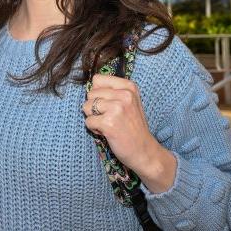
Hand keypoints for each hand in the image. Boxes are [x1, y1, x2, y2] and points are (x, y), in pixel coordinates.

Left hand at [82, 74, 176, 192]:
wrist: (144, 151)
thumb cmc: (133, 127)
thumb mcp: (130, 102)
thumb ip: (112, 91)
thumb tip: (89, 86)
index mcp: (129, 86)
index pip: (97, 79)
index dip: (98, 94)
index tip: (110, 105)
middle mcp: (124, 95)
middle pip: (90, 94)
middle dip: (95, 108)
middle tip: (110, 118)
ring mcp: (117, 108)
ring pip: (86, 107)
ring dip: (94, 118)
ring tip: (108, 124)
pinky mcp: (109, 123)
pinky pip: (88, 122)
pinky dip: (94, 129)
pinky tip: (108, 133)